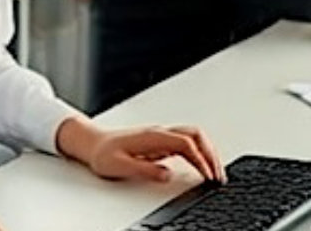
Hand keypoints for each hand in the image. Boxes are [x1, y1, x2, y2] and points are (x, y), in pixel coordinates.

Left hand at [56, 116, 225, 183]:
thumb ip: (144, 169)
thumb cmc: (103, 153)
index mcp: (152, 136)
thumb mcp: (119, 165)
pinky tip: (202, 165)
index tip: (208, 176)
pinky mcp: (160, 141)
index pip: (186, 144)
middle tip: (219, 176)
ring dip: (208, 151)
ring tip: (215, 172)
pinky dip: (200, 151)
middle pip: (196, 135)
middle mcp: (160, 132)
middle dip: (211, 154)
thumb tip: (167, 174)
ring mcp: (161, 135)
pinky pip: (187, 142)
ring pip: (194, 136)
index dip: (201, 160)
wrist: (92, 143)